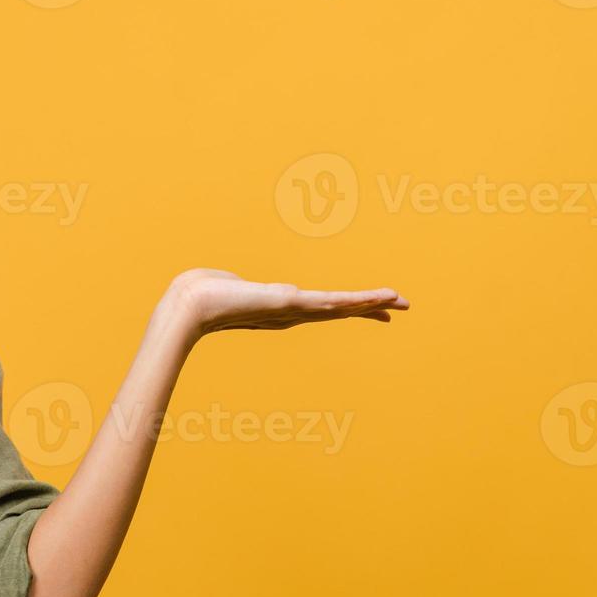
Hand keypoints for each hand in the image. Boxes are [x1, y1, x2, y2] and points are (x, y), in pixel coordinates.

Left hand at [166, 268, 408, 339]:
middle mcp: (293, 313)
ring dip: (373, 303)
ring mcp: (295, 311)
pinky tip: (378, 298)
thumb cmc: (202, 294)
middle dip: (371, 308)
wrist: (193, 304)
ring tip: (401, 300)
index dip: (349, 307)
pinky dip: (359, 301)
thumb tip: (226, 283)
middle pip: (341, 309)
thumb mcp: (225, 287)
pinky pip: (334, 302)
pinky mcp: (294, 304)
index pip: (324, 308)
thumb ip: (232, 286)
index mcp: (282, 309)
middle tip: (402, 306)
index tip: (371, 308)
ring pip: (343, 307)